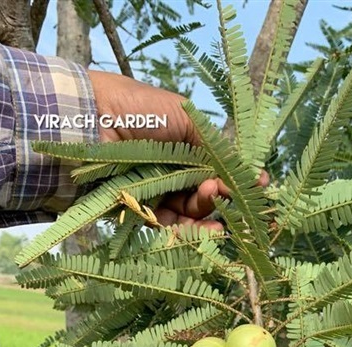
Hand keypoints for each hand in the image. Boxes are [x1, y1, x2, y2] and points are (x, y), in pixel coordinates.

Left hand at [87, 71, 267, 228]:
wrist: (91, 121)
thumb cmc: (138, 110)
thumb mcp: (186, 119)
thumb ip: (216, 148)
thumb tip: (250, 175)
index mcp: (184, 145)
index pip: (217, 168)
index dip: (237, 179)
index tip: (260, 186)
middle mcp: (172, 169)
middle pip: (207, 194)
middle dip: (224, 196)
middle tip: (228, 193)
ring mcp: (156, 190)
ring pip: (191, 213)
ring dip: (209, 216)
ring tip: (219, 214)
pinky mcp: (139, 210)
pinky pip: (168, 226)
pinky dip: (190, 231)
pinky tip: (209, 230)